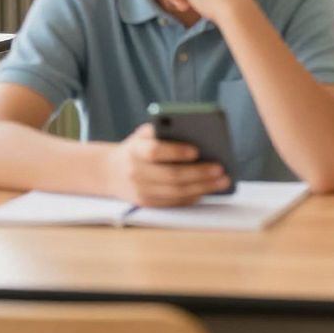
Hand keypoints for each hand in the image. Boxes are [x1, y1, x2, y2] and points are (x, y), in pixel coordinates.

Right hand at [105, 123, 227, 206]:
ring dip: (202, 187)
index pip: (154, 152)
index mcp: (135, 150)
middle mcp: (135, 172)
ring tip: (223, 180)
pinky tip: (208, 190)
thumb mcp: (145, 133)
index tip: (196, 151)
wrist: (110, 171)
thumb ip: (166, 130)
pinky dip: (192, 197)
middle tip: (221, 169)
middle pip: (171, 175)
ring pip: (175, 192)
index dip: (175, 152)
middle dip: (199, 173)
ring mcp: (140, 190)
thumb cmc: (139, 147)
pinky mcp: (146, 203)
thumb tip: (201, 134)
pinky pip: (173, 202)